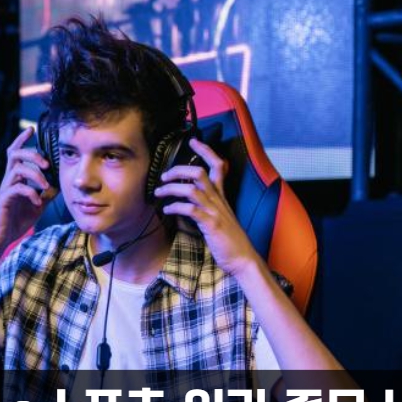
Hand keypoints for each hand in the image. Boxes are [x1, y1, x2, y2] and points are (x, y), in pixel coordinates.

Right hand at [0, 126, 57, 254]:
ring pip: (17, 169)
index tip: (31, 129)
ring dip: (34, 174)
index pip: (16, 153)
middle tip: (46, 163)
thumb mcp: (37, 206)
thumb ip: (46, 194)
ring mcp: (5, 190)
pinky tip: (37, 202)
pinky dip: (30, 193)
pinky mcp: (3, 200)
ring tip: (45, 185)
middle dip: (32, 154)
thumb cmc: (16, 221)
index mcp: (16, 179)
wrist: (0, 239)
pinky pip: (17, 189)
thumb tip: (59, 185)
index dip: (22, 140)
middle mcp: (9, 181)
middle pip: (15, 155)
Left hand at [153, 138, 258, 275]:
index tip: (193, 141)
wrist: (243, 260)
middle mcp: (219, 200)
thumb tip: (183, 203)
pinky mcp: (211, 224)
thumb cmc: (228, 241)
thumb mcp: (217, 219)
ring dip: (171, 188)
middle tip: (164, 176)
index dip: (206, 151)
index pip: (218, 166)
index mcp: (221, 196)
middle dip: (178, 170)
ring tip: (158, 192)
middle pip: (199, 173)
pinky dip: (176, 207)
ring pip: (192, 189)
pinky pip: (190, 210)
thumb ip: (203, 208)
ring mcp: (215, 211)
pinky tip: (167, 209)